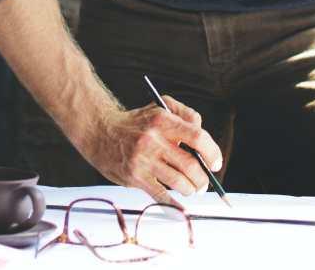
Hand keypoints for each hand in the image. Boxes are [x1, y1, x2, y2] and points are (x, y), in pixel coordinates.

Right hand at [80, 94, 223, 203]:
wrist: (99, 130)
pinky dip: (174, 205)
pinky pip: (159, 195)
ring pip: (178, 182)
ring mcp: (142, 160)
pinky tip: (181, 207)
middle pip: (190, 164)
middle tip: (204, 183)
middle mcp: (153, 140)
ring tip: (191, 189)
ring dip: (191, 189)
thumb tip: (203, 136)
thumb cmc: (134, 122)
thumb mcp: (159, 107)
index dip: (212, 153)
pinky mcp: (133, 177)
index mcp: (163, 120)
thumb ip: (185, 115)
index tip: (216, 163)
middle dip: (203, 178)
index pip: (198, 137)